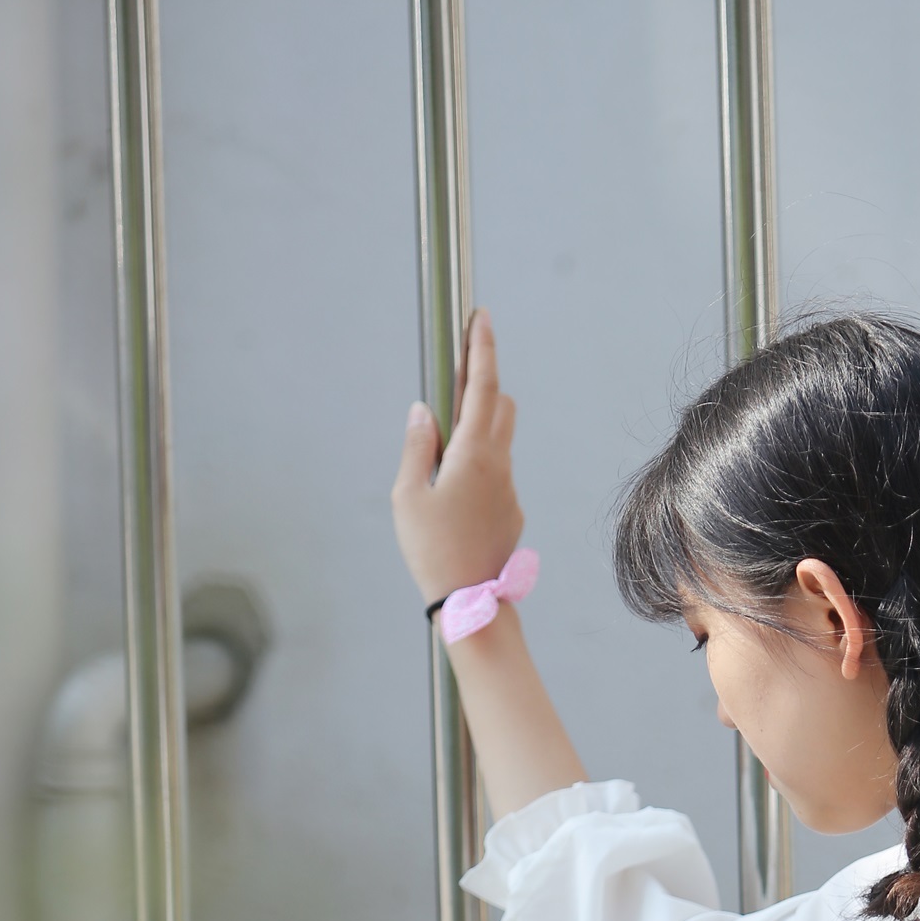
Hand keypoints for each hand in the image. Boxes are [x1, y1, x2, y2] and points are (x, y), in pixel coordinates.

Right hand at [391, 308, 524, 611]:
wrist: (471, 603)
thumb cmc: (432, 551)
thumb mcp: (408, 496)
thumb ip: (417, 447)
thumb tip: (423, 412)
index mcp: (474, 454)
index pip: (482, 386)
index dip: (482, 348)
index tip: (482, 318)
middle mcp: (500, 465)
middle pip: (500, 406)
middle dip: (482, 386)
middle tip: (456, 378)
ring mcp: (510, 489)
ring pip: (499, 443)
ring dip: (477, 431)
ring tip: (442, 452)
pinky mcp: (511, 512)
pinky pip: (496, 476)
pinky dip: (477, 468)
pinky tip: (453, 498)